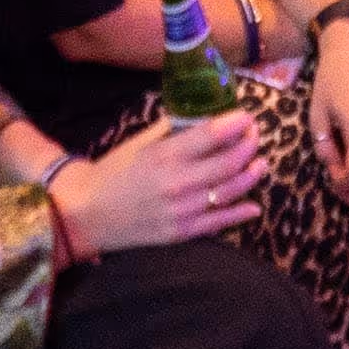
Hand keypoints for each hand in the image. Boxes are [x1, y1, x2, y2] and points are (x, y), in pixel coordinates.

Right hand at [46, 110, 263, 258]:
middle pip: (228, 162)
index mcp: (165, 155)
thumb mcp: (139, 144)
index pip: (211, 135)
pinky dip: (240, 213)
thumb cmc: (112, 173)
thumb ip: (170, 131)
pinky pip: (219, 223)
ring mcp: (182, 209)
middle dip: (249, 145)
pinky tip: (253, 206)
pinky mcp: (181, 233)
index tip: (247, 116)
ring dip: (251, 175)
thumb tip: (197, 118)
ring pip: (229, 190)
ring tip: (261, 164)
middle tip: (255, 136)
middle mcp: (178, 181)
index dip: (236, 123)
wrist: (87, 214)